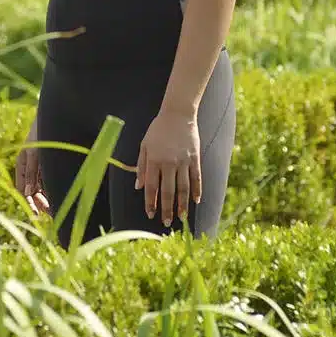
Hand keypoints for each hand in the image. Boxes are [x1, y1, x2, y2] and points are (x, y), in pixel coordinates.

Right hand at [14, 121, 51, 217]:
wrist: (57, 116)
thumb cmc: (43, 130)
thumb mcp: (35, 152)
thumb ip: (30, 172)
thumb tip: (26, 193)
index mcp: (22, 165)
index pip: (22, 190)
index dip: (28, 204)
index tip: (36, 215)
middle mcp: (30, 168)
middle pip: (32, 193)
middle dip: (40, 204)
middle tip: (52, 214)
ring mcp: (41, 167)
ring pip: (42, 190)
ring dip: (48, 200)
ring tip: (58, 210)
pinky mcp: (51, 165)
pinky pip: (50, 183)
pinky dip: (55, 191)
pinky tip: (62, 198)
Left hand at [135, 110, 201, 227]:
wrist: (178, 114)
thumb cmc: (158, 130)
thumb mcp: (144, 145)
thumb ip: (141, 166)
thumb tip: (138, 186)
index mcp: (154, 160)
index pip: (152, 187)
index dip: (151, 202)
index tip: (150, 214)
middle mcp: (169, 163)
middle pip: (168, 191)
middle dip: (167, 208)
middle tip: (166, 222)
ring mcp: (183, 161)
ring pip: (183, 188)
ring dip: (183, 204)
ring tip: (182, 217)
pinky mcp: (195, 158)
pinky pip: (197, 178)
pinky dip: (197, 190)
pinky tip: (196, 201)